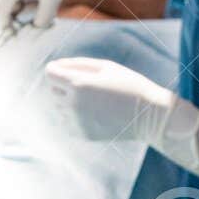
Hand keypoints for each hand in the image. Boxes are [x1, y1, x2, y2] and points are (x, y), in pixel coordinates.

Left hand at [45, 57, 171, 143]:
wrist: (148, 115)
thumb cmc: (128, 84)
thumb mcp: (106, 66)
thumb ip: (77, 64)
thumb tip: (56, 65)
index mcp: (79, 84)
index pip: (50, 73)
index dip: (58, 70)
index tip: (69, 71)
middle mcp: (74, 105)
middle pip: (53, 90)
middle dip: (65, 85)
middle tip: (89, 86)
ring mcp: (77, 122)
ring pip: (60, 108)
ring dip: (70, 102)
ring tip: (95, 101)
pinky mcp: (83, 135)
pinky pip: (69, 122)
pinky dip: (77, 117)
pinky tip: (97, 114)